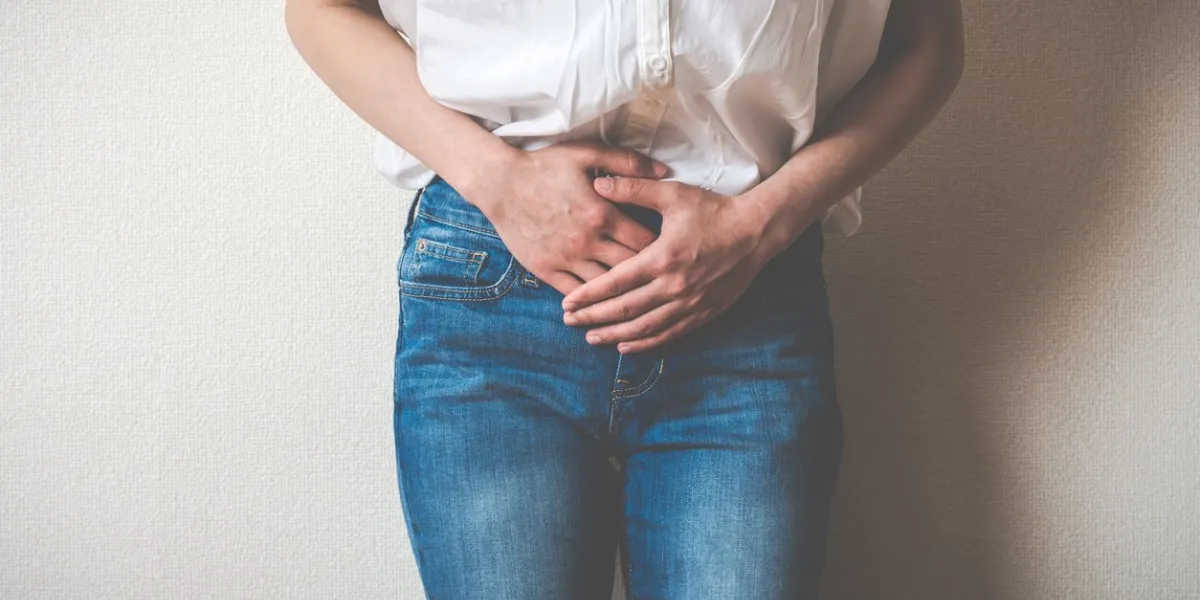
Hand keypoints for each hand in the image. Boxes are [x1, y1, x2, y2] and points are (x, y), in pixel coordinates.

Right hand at [460, 142, 667, 295]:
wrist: (500, 183)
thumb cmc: (546, 166)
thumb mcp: (588, 154)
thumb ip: (628, 163)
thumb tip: (666, 172)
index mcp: (603, 214)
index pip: (646, 242)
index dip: (664, 249)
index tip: (673, 253)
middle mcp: (588, 241)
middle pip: (631, 269)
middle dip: (651, 276)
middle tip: (664, 280)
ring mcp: (566, 258)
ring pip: (605, 287)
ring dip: (624, 294)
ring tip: (641, 299)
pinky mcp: (546, 269)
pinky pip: (575, 294)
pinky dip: (592, 301)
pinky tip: (605, 306)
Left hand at [560, 177, 789, 353]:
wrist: (757, 232)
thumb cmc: (714, 210)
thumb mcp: (673, 194)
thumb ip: (634, 189)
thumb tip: (598, 184)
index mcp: (663, 257)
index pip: (617, 282)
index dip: (589, 295)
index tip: (567, 303)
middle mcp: (675, 285)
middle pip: (626, 309)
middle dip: (594, 317)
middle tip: (569, 322)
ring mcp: (690, 303)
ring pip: (645, 327)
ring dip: (615, 334)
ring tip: (591, 338)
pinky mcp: (704, 312)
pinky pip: (670, 334)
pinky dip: (646, 342)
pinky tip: (626, 344)